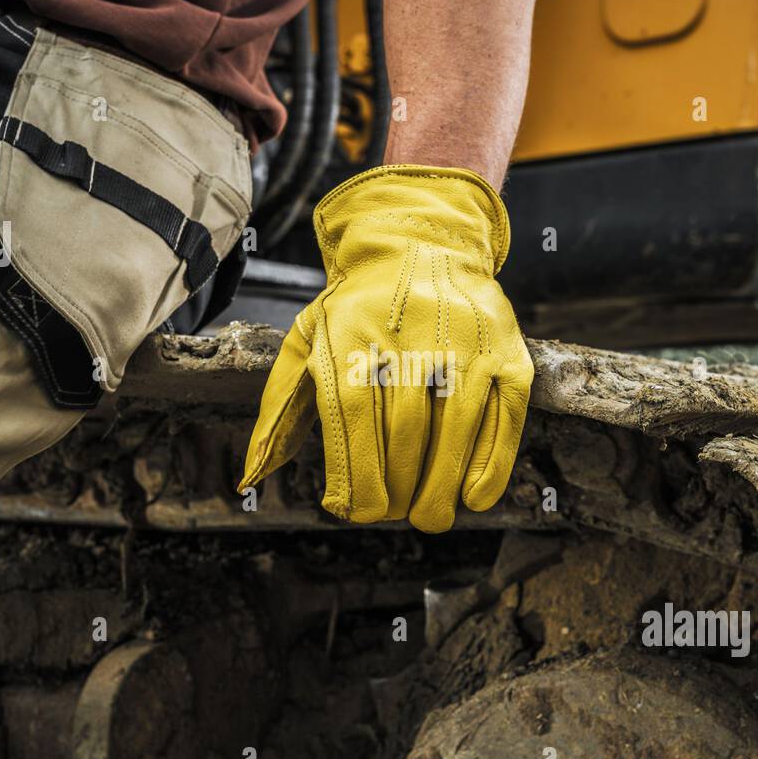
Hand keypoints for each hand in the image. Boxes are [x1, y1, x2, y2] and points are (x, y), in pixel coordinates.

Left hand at [239, 164, 532, 531]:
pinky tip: (472, 496)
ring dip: (442, 487)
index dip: (355, 475)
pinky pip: (504, 417)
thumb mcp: (305, 342)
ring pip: (456, 429)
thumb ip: (278, 411)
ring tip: (429, 517)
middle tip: (394, 515)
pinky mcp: (507, 351)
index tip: (355, 512)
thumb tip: (250, 478)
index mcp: (353, 337)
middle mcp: (410, 337)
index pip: (354, 419)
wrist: (419, 241)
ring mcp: (465, 343)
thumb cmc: (355, 308)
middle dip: (398, 489)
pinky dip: (491, 464)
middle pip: (406, 432)